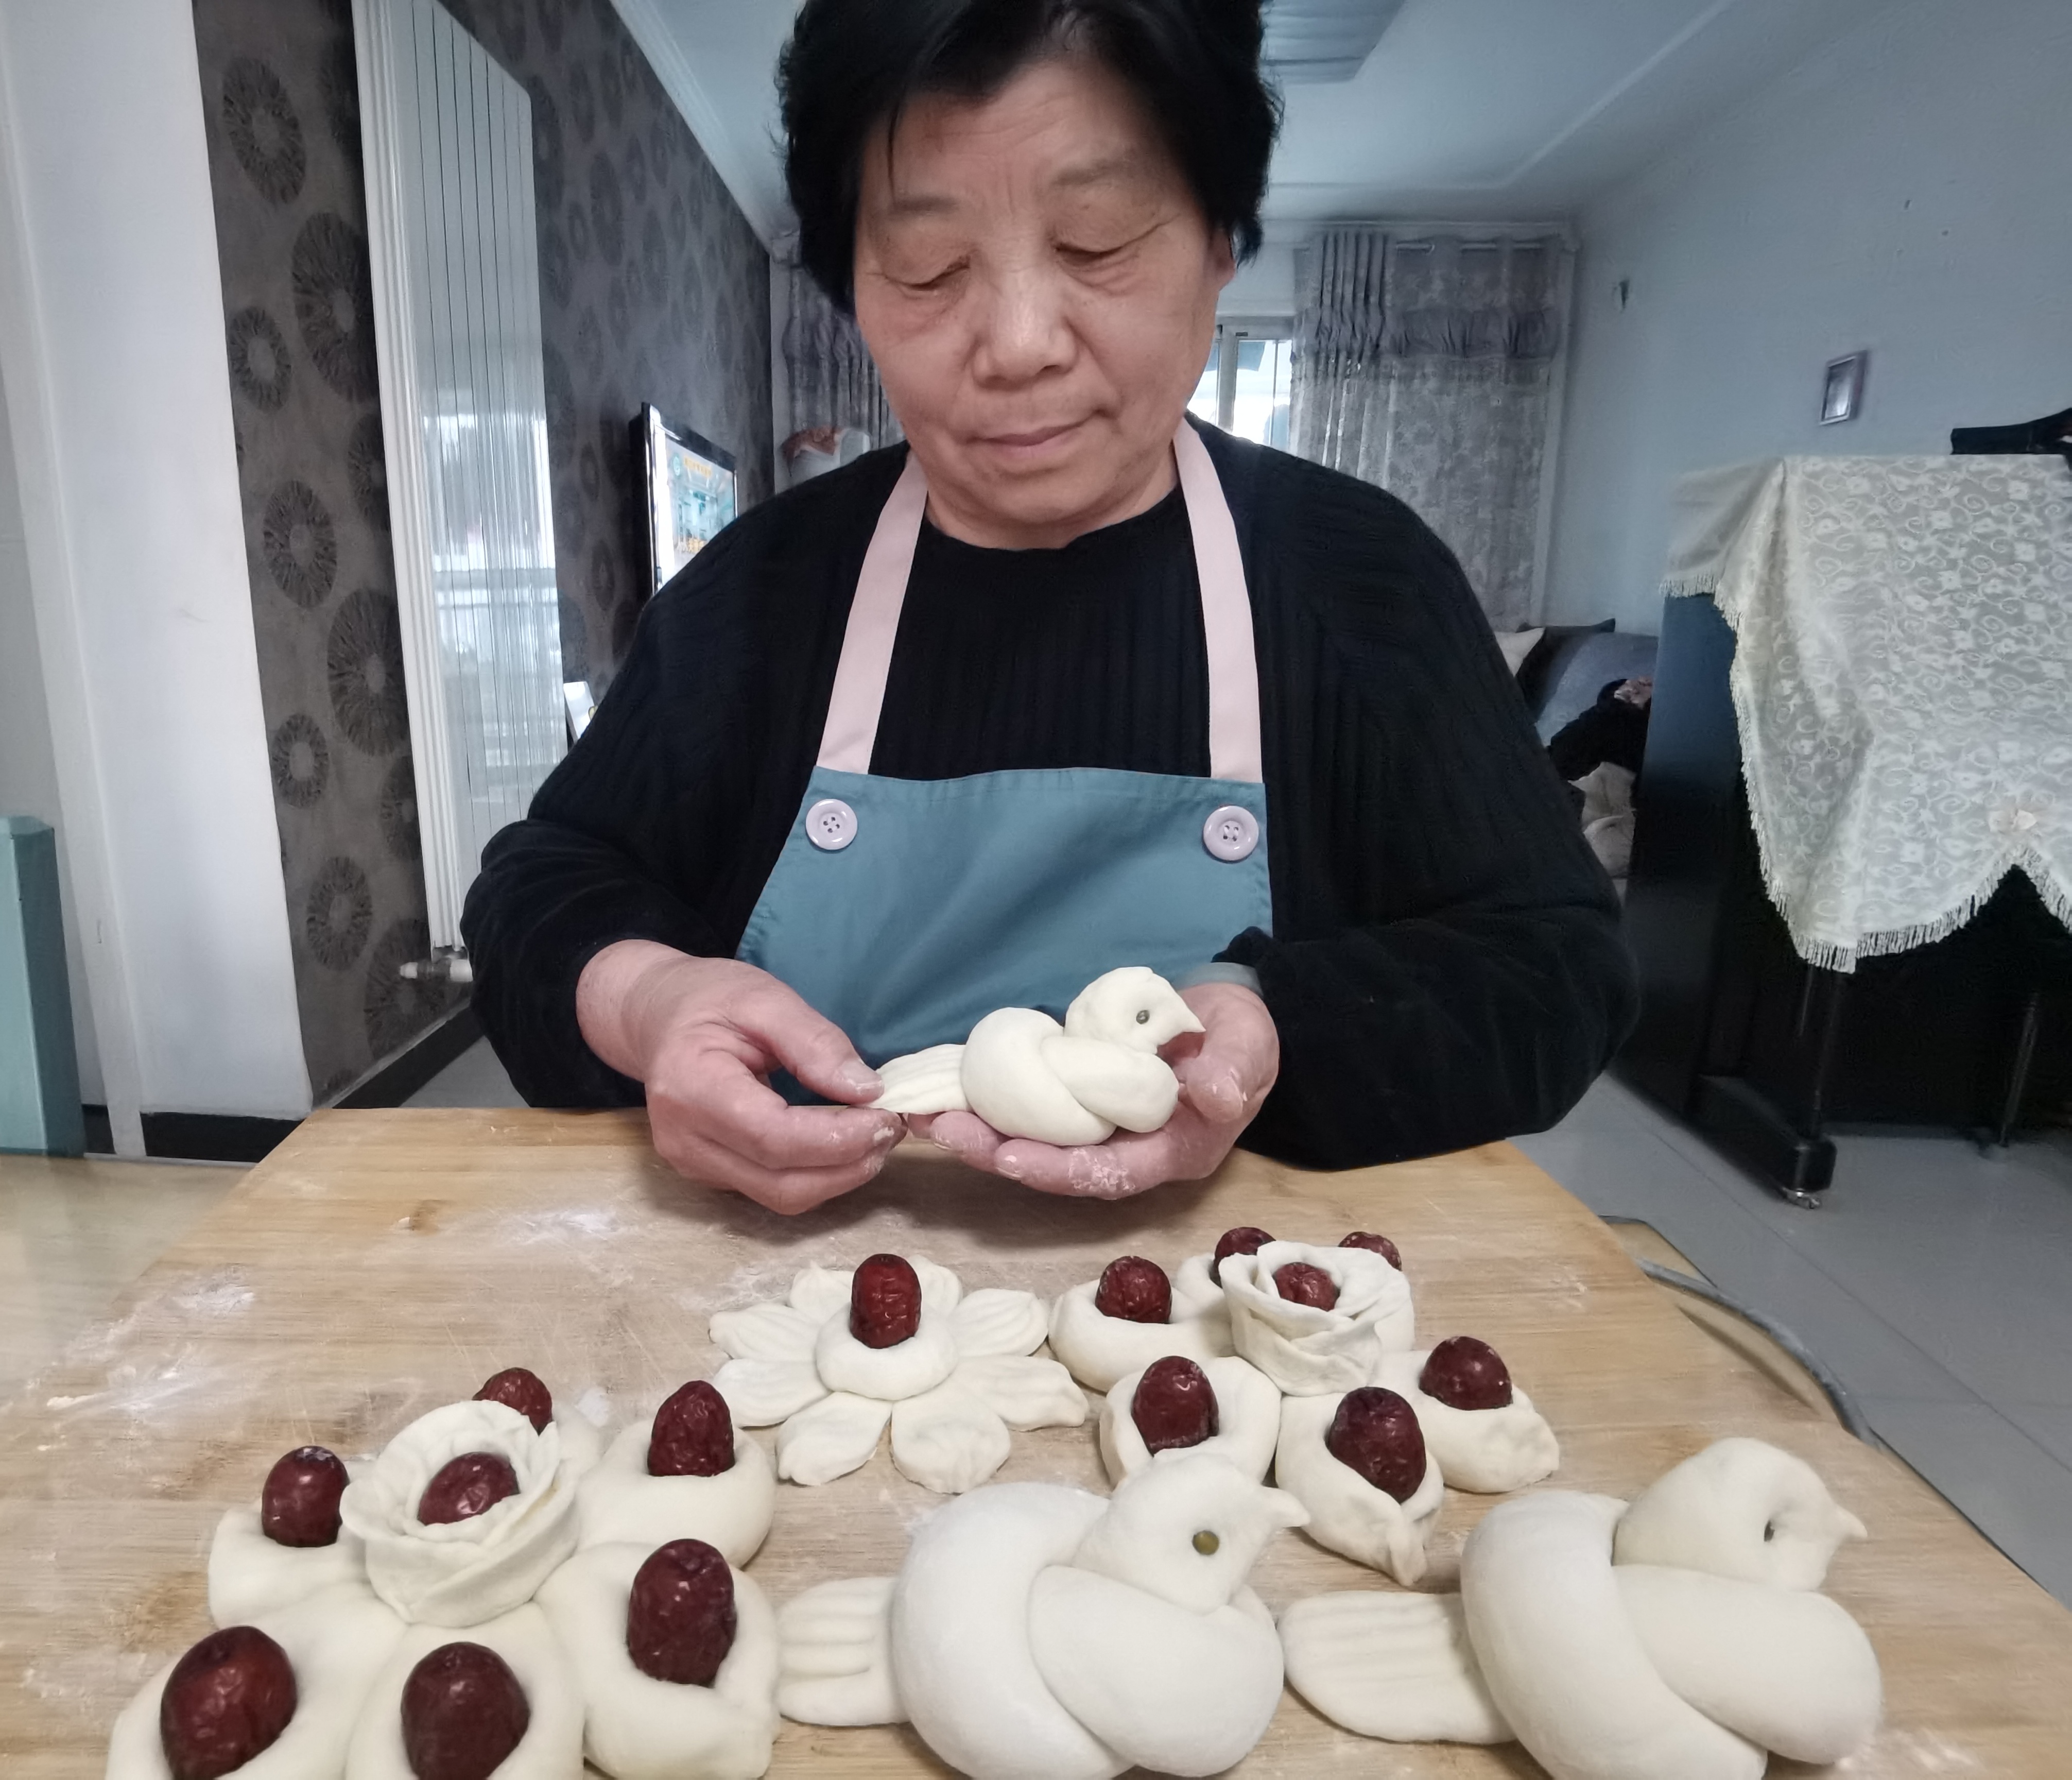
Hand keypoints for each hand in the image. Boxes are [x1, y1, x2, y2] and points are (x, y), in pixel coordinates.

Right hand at [576, 941, 904, 1214]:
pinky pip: (771, 1189)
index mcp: (691, 1087)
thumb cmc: (709, 999)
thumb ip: (815, 1042)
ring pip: (780, 1196)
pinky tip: (840, 1143)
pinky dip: (816, 1174)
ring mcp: (692, 1163)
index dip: (838, 1139)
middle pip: (781, 1182)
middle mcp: (685, 1139)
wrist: (657, 1017)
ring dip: (838, 1176)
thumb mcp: (765, 998)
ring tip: (874, 1136)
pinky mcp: (707, 1174)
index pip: (773, 1137)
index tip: (886, 1117)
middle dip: (848, 1164)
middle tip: (891, 1128)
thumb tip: (867, 1090)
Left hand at [910, 982, 1278, 1198]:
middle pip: (1058, 1166)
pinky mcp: (1081, 1099)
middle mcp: (1129, 1151)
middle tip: (943, 1130)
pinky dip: (995, 1102)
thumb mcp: (1250, 1049)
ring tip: (930, 1115)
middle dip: (998, 1152)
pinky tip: (954, 1088)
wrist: (1230, 1018)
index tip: (1009, 1155)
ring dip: (983, 1131)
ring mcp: (1102, 1127)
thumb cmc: (1243, 1038)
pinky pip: (1034, 1109)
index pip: (1110, 1175)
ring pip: (1037, 1140)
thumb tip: (1217, 1096)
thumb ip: (1234, 1072)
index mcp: (1172, 1153)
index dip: (1059, 1169)